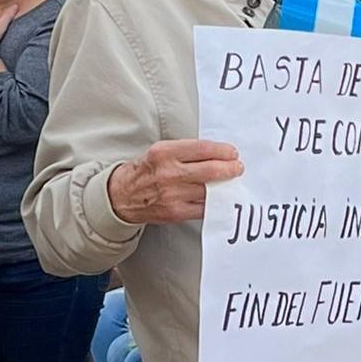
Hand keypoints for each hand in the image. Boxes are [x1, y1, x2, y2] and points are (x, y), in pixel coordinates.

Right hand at [108, 140, 244, 223]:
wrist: (122, 196)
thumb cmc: (146, 170)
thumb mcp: (161, 151)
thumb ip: (186, 151)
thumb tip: (217, 153)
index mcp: (164, 153)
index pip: (202, 149)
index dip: (223, 151)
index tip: (232, 153)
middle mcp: (168, 173)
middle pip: (210, 170)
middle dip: (230, 168)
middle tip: (238, 168)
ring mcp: (173, 195)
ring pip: (209, 190)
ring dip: (225, 186)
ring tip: (231, 181)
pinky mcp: (176, 212)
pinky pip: (204, 208)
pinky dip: (215, 203)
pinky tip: (220, 197)